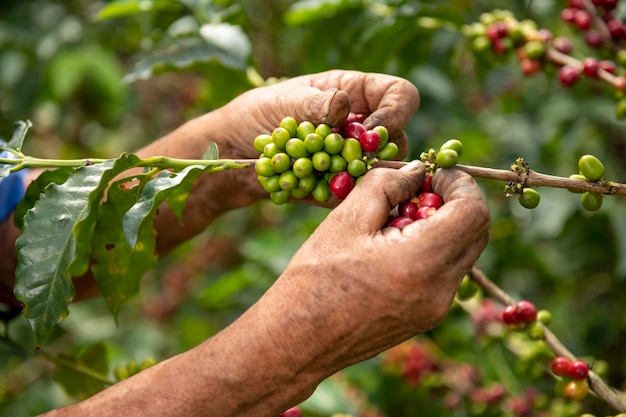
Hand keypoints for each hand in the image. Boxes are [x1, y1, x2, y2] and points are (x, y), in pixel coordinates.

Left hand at [147, 70, 419, 251]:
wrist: (232, 153)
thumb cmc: (256, 114)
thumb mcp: (283, 102)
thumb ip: (315, 104)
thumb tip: (344, 106)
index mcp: (354, 92)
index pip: (400, 96)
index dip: (396, 113)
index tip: (370, 131)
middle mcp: (360, 126)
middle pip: (397, 140)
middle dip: (378, 153)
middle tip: (351, 160)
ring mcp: (351, 158)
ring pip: (379, 173)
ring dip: (357, 177)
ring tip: (323, 174)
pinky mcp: (338, 185)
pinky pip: (352, 194)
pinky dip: (337, 194)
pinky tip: (310, 188)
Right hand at [263, 162, 489, 371]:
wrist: (298, 340)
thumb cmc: (315, 278)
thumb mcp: (346, 219)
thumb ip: (387, 185)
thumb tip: (416, 172)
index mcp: (421, 263)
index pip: (473, 212)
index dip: (459, 183)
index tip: (429, 174)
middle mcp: (439, 290)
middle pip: (477, 232)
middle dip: (454, 201)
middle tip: (416, 190)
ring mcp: (436, 308)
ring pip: (463, 252)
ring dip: (443, 225)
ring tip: (398, 219)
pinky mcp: (426, 317)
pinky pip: (446, 273)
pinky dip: (432, 249)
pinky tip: (393, 246)